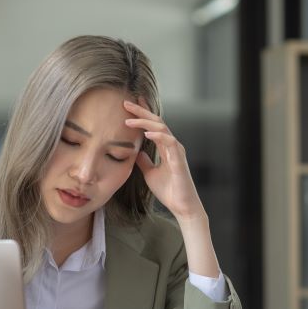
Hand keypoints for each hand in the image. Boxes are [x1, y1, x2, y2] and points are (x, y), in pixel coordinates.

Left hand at [124, 99, 205, 222]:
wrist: (181, 206)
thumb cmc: (169, 190)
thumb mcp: (150, 173)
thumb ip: (144, 161)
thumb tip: (135, 152)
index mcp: (166, 147)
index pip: (154, 125)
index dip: (143, 113)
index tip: (131, 103)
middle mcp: (172, 145)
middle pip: (156, 121)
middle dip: (141, 111)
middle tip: (126, 102)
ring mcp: (176, 151)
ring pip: (162, 128)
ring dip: (145, 122)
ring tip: (129, 120)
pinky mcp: (179, 159)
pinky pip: (169, 141)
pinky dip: (158, 136)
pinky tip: (146, 134)